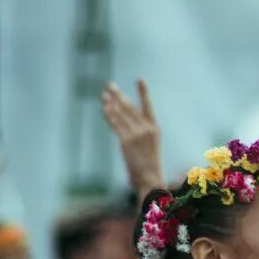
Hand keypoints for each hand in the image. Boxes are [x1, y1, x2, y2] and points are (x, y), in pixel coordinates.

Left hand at [101, 79, 163, 196]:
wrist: (150, 179)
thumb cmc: (150, 167)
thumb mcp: (150, 148)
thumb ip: (140, 134)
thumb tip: (125, 124)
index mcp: (155, 129)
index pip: (148, 106)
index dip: (143, 92)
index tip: (140, 78)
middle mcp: (146, 129)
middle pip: (129, 107)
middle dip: (118, 95)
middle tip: (110, 85)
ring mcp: (136, 134)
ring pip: (121, 114)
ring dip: (110, 103)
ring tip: (103, 94)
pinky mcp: (126, 141)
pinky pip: (116, 124)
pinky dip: (109, 115)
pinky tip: (104, 107)